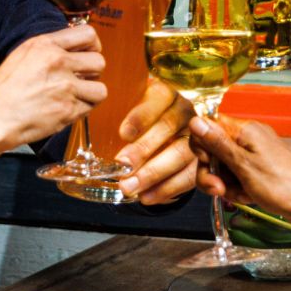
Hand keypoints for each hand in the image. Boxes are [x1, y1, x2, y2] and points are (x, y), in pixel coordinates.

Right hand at [0, 24, 106, 151]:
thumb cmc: (2, 90)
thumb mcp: (23, 55)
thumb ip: (49, 49)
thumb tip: (74, 49)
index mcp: (45, 45)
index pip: (88, 34)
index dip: (93, 46)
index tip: (89, 54)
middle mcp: (58, 63)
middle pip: (99, 62)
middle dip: (93, 72)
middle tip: (81, 79)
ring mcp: (65, 87)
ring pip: (100, 89)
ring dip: (91, 94)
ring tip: (76, 96)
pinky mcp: (67, 110)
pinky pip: (90, 108)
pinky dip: (81, 110)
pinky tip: (66, 108)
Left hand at [113, 80, 197, 204]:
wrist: (169, 133)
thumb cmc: (142, 120)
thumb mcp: (131, 109)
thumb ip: (117, 112)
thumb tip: (88, 125)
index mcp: (166, 93)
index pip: (157, 99)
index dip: (141, 116)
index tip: (123, 133)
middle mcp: (185, 111)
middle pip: (169, 127)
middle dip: (144, 149)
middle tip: (123, 165)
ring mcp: (198, 136)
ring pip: (181, 153)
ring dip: (154, 173)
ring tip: (131, 187)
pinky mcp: (202, 161)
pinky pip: (190, 175)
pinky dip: (167, 189)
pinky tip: (147, 197)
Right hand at [188, 114, 290, 223]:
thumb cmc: (280, 185)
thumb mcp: (243, 165)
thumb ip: (217, 143)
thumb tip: (196, 120)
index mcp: (245, 130)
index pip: (209, 127)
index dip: (203, 147)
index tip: (209, 163)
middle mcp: (248, 138)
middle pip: (213, 151)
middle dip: (213, 173)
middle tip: (220, 189)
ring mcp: (253, 154)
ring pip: (223, 167)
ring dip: (226, 184)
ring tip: (239, 195)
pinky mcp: (257, 169)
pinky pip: (236, 177)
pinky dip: (238, 189)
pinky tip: (248, 196)